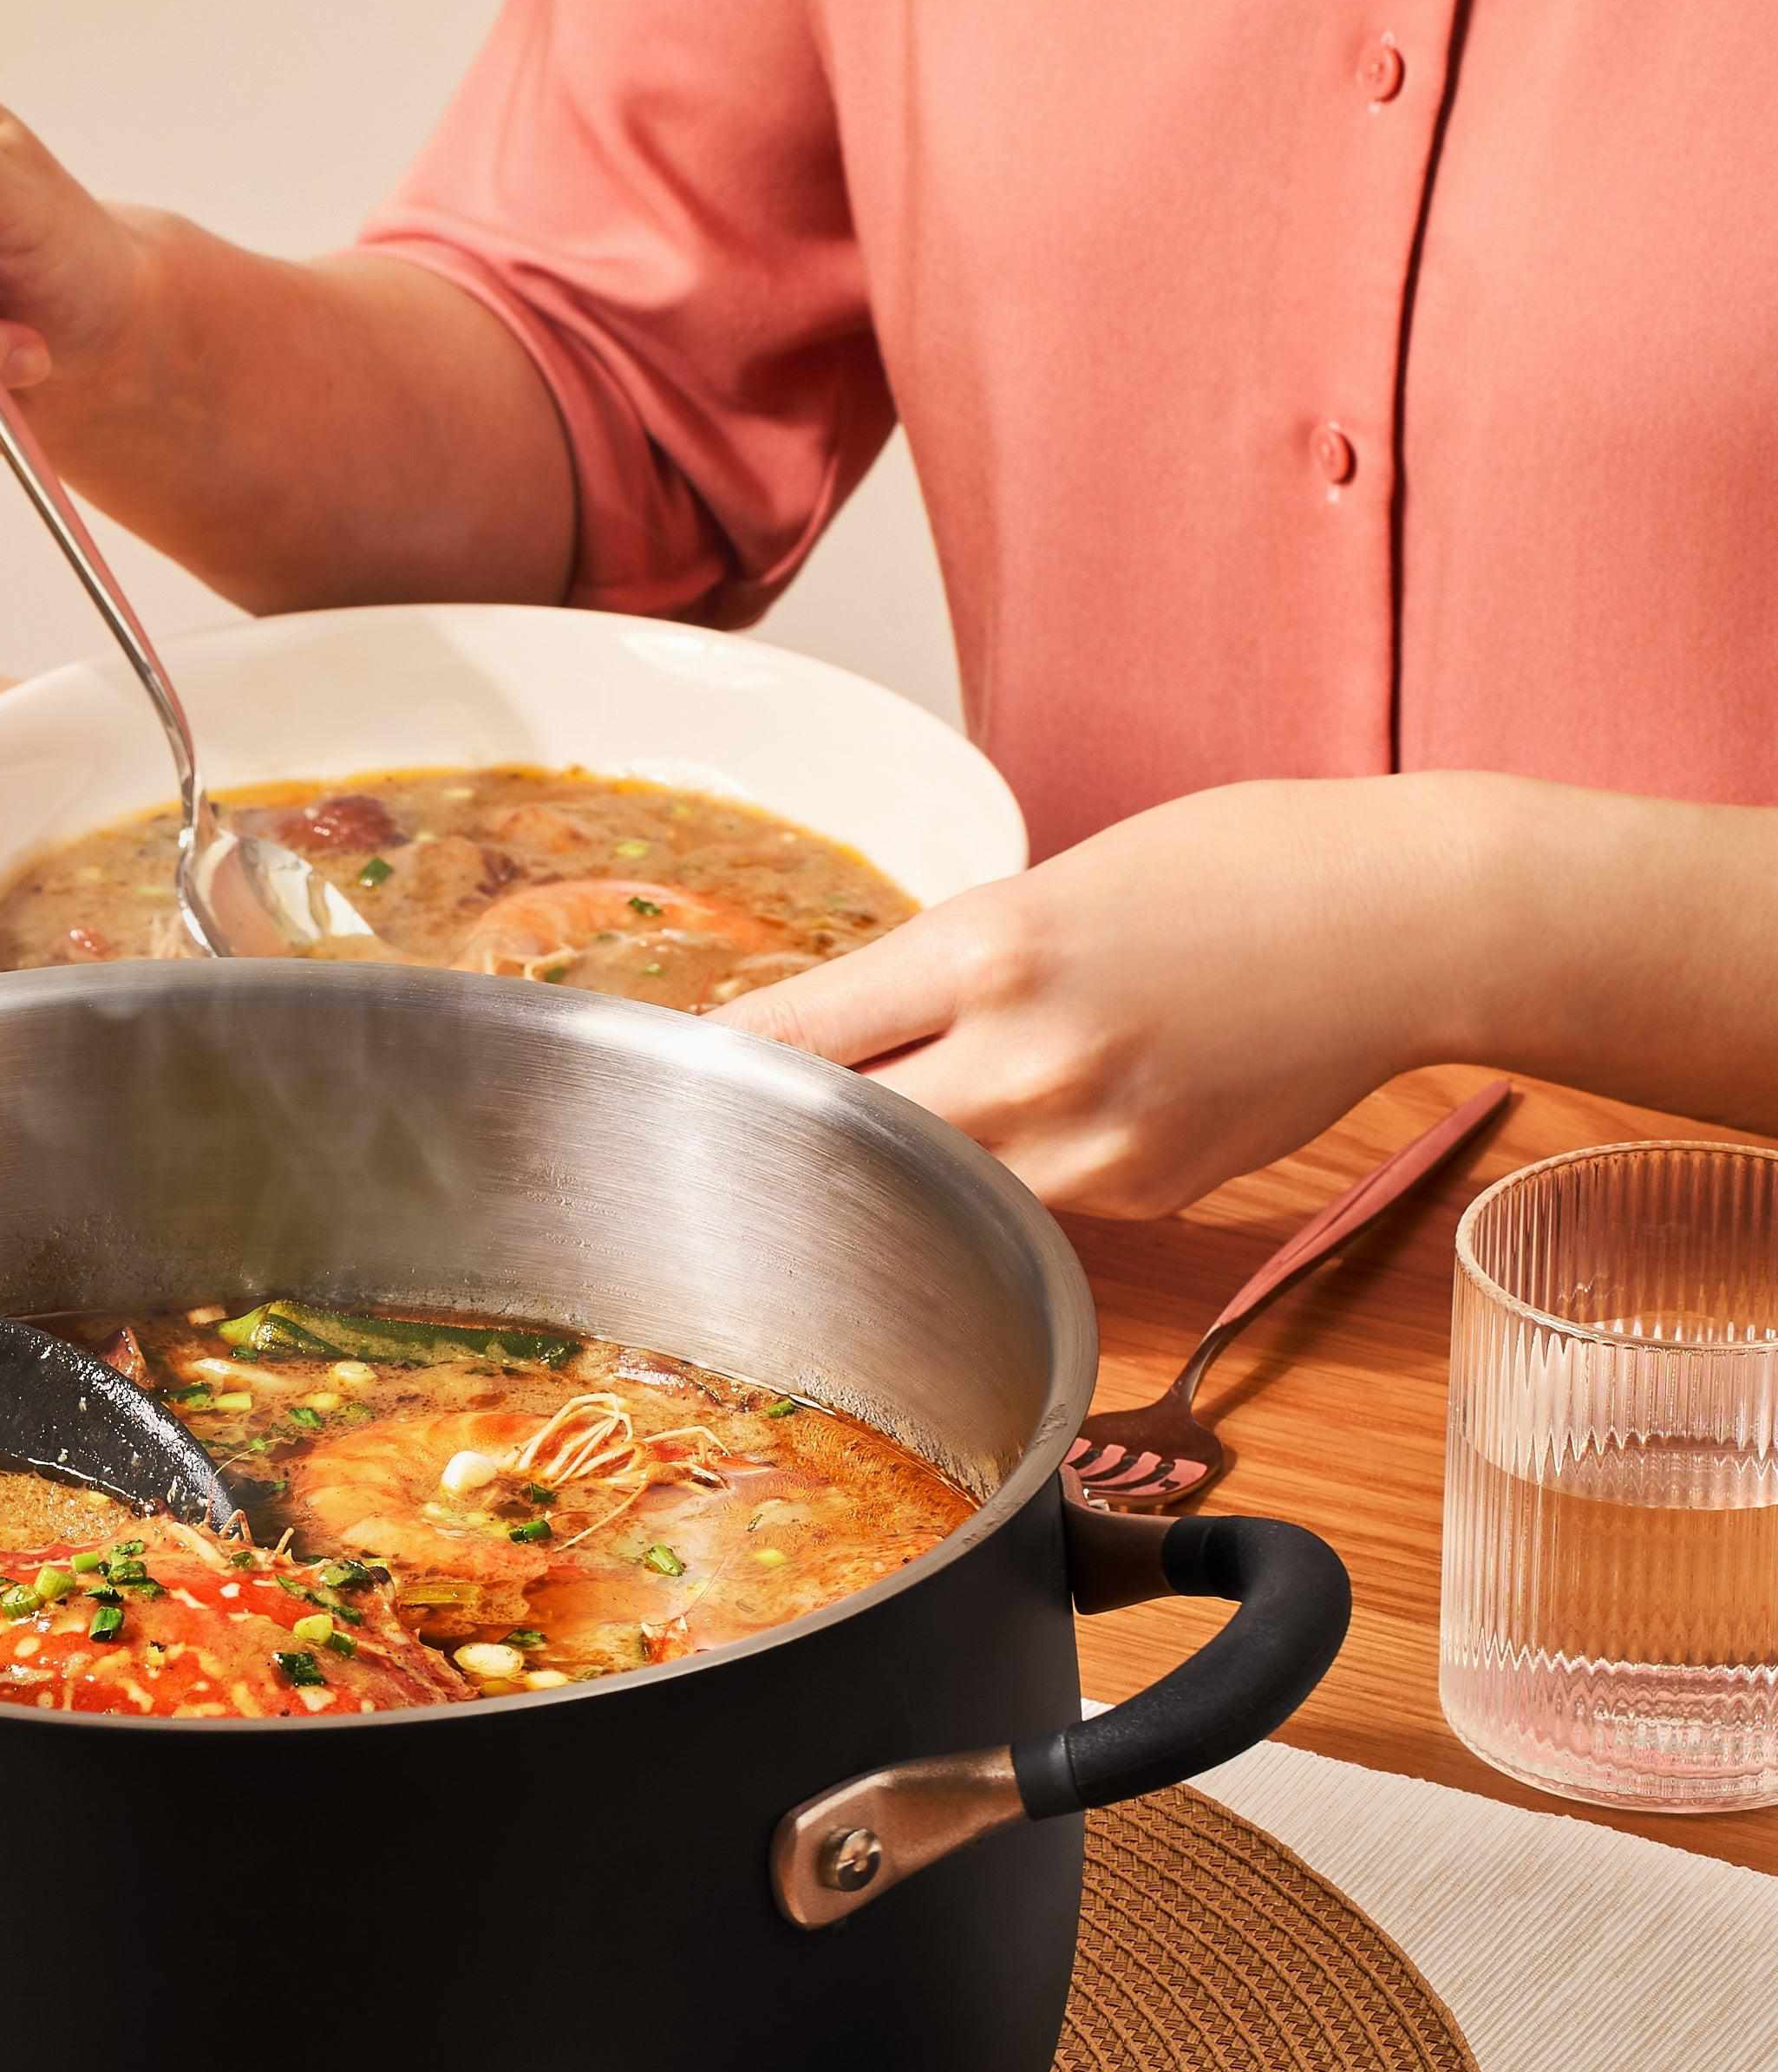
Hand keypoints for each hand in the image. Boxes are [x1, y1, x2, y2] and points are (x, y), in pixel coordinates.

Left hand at [709, 778, 1499, 1214]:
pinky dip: (1004, 1176)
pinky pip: (1024, 1203)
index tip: (666, 1084)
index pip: (793, 1038)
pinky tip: (1055, 1119)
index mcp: (988, 948)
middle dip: (783, 1138)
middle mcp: (1022, 1058)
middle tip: (733, 1142)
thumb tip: (833, 1048)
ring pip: (927, 1184)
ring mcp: (1083, 1146)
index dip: (715, 1069)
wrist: (1407, 921)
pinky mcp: (1135, 1199)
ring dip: (890, 1168)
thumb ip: (943, 972)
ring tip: (884, 1137)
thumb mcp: (1057, 883)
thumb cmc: (1235, 868)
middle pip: (835, 1135)